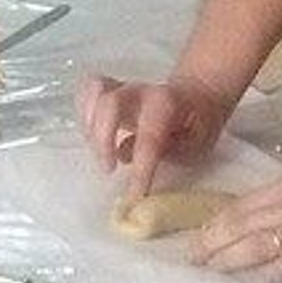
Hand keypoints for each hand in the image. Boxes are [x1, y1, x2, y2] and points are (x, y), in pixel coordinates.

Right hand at [78, 71, 233, 201]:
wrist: (197, 95)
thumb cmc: (197, 126)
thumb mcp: (196, 145)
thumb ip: (168, 152)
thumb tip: (128, 157)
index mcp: (167, 105)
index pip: (148, 138)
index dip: (140, 169)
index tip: (135, 196)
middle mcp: (141, 91)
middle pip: (109, 104)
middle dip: (103, 140)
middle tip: (109, 169)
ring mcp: (123, 86)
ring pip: (94, 92)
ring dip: (90, 125)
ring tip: (102, 151)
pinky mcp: (110, 88)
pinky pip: (87, 90)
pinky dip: (83, 110)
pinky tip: (92, 133)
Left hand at [187, 166, 281, 282]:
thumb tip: (262, 214)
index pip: (238, 206)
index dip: (213, 223)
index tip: (196, 236)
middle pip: (237, 226)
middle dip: (209, 243)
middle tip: (190, 260)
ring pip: (252, 247)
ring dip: (226, 261)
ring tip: (207, 271)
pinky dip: (261, 275)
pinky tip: (246, 282)